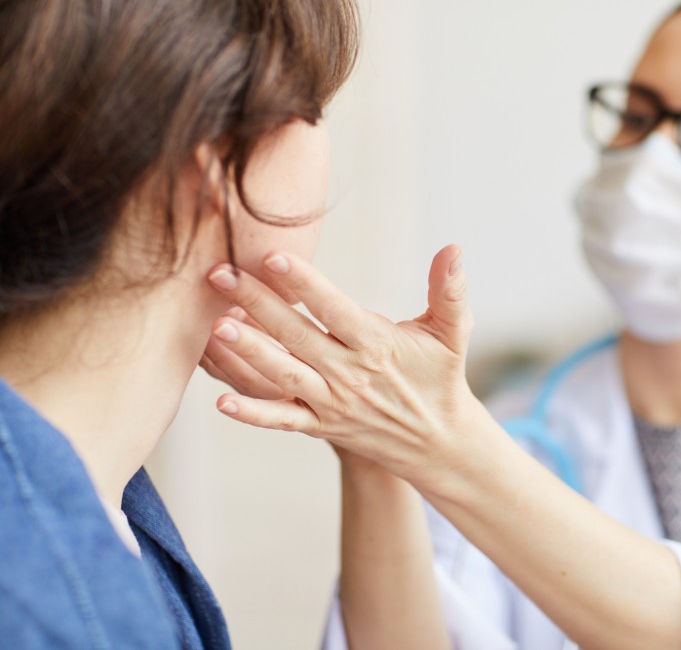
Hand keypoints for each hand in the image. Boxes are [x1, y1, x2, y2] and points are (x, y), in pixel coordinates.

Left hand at [204, 245, 485, 490]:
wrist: (439, 441)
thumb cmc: (440, 376)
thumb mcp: (453, 331)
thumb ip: (449, 290)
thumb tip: (454, 248)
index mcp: (377, 344)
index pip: (334, 310)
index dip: (305, 284)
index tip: (274, 256)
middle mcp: (350, 374)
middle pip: (297, 336)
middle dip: (257, 303)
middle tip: (220, 274)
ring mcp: (333, 402)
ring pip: (283, 375)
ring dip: (249, 351)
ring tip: (216, 326)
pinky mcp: (322, 426)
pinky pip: (283, 420)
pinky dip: (253, 413)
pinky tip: (221, 401)